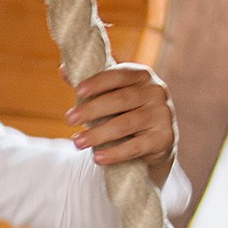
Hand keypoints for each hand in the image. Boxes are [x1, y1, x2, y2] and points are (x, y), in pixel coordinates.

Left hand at [67, 64, 177, 186]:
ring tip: (77, 142)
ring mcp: (163, 115)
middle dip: (91, 110)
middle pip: (120, 100)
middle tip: (69, 119)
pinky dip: (115, 153)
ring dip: (98, 134)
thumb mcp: (112, 94)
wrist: (156, 140)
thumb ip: (91, 84)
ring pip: (125, 125)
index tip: (78, 91)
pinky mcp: (163, 138)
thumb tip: (63, 70)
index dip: (98, 82)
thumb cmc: (127, 111)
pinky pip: (136, 147)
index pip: (119, 74)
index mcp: (142, 75)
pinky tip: (97, 157)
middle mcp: (156, 91)